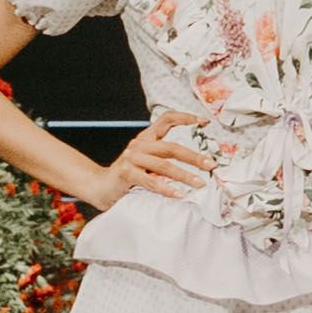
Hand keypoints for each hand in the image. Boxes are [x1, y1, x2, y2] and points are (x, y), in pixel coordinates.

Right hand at [93, 113, 213, 205]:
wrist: (100, 187)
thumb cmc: (128, 176)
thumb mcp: (146, 162)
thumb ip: (164, 158)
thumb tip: (197, 161)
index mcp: (146, 138)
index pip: (166, 119)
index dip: (185, 118)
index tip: (204, 122)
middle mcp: (139, 144)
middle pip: (171, 147)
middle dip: (194, 156)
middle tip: (210, 164)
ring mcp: (132, 158)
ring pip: (164, 165)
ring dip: (185, 175)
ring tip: (200, 183)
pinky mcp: (126, 173)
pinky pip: (151, 181)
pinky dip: (166, 188)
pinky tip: (178, 194)